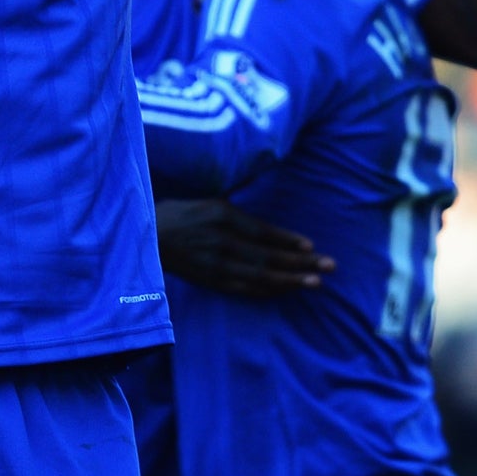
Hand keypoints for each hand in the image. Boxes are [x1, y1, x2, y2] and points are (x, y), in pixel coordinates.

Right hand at [156, 198, 333, 297]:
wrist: (146, 238)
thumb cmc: (178, 213)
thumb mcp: (208, 198)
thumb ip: (236, 199)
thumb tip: (264, 184)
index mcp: (221, 216)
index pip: (262, 232)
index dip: (288, 241)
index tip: (311, 246)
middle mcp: (221, 241)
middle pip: (268, 256)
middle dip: (301, 263)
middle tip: (330, 267)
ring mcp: (216, 265)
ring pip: (260, 276)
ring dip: (291, 280)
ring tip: (316, 283)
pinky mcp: (211, 281)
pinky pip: (244, 289)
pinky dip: (267, 291)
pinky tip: (286, 291)